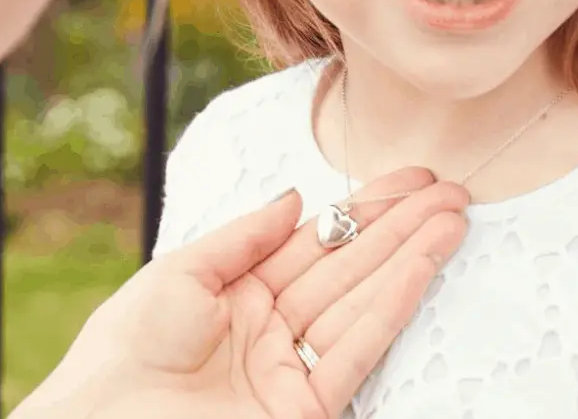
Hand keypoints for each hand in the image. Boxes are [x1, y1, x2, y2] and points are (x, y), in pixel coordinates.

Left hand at [10, 168, 468, 418]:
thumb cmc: (124, 349)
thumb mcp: (181, 272)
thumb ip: (245, 237)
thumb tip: (297, 197)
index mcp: (241, 291)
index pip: (315, 242)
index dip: (361, 210)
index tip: (406, 181)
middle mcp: (273, 326)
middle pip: (348, 266)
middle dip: (400, 227)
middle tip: (450, 192)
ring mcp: (291, 367)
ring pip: (363, 300)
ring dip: (410, 258)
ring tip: (453, 219)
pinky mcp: (306, 409)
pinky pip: (357, 348)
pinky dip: (393, 305)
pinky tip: (422, 266)